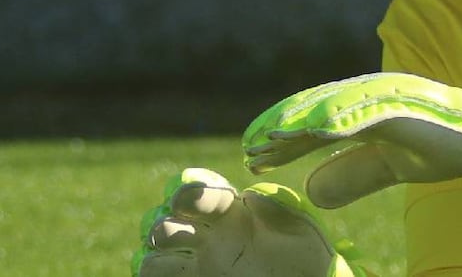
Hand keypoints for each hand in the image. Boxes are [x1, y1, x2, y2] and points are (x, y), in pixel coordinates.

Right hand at [133, 167, 364, 276]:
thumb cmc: (309, 263)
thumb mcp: (301, 232)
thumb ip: (277, 210)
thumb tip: (248, 197)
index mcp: (234, 214)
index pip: (202, 192)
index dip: (190, 192)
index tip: (186, 198)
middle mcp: (210, 236)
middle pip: (167, 218)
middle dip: (163, 223)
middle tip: (172, 233)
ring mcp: (199, 264)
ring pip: (155, 248)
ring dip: (156, 250)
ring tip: (176, 260)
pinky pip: (154, 273)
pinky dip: (152, 269)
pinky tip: (169, 273)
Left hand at [242, 72, 461, 207]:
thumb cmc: (438, 146)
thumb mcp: (388, 166)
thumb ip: (352, 174)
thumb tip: (311, 191)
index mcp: (361, 108)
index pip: (311, 122)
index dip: (282, 138)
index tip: (253, 155)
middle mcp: (367, 95)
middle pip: (311, 109)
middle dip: (278, 129)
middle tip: (249, 148)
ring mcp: (384, 96)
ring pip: (330, 107)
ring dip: (298, 122)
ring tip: (269, 140)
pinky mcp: (402, 105)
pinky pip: (364, 112)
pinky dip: (337, 119)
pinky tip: (313, 132)